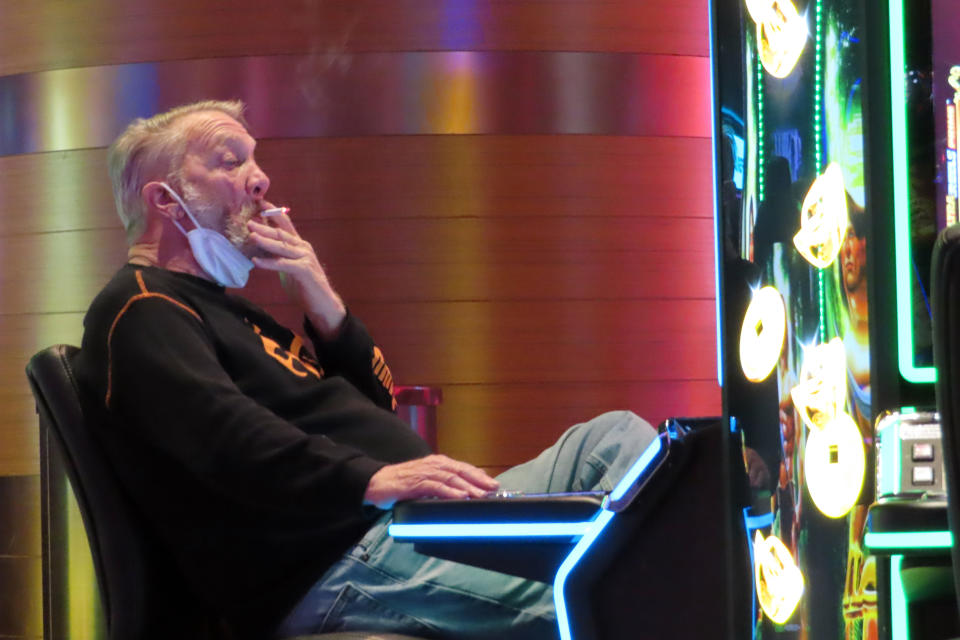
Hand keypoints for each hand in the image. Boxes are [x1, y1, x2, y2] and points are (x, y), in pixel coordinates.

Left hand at [247, 211, 345, 337]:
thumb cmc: (304, 287)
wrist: (322, 304)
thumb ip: (279, 258)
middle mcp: (304, 248)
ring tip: (251, 235)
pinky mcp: (305, 270)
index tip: (260, 204)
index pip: (286, 225)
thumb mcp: (289, 268)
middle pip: (282, 234)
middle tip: (249, 221)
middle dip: (265, 226)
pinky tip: (257, 261)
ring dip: (266, 241)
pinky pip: (283, 265)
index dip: (274, 214)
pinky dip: (269, 262)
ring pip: (282, 247)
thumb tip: (262, 252)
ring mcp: (306, 258)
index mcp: (300, 245)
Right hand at [363, 455, 499, 508]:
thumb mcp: (426, 482)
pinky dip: (449, 492)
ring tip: (480, 495)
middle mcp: (433, 465)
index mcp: (438, 464)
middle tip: (493, 489)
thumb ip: (443, 485)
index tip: (494, 484)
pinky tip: (459, 496)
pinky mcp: (415, 483)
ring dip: (467, 487)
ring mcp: (424, 473)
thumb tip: (464, 492)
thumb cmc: (402, 484)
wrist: (376, 482)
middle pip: (461, 471)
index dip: (479, 475)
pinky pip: (435, 487)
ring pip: (450, 478)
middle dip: (478, 480)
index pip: (463, 468)